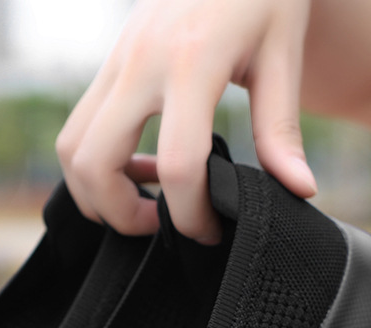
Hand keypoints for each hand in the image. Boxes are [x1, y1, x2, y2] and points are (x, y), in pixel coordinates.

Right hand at [56, 0, 317, 240]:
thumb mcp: (283, 54)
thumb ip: (281, 128)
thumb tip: (299, 189)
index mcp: (192, 61)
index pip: (178, 165)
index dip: (190, 214)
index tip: (209, 230)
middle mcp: (140, 62)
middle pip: (96, 164)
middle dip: (121, 214)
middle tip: (160, 224)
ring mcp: (115, 62)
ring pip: (71, 149)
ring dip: (96, 192)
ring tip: (144, 202)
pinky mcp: (107, 65)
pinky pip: (78, 129)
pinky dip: (96, 164)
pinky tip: (139, 167)